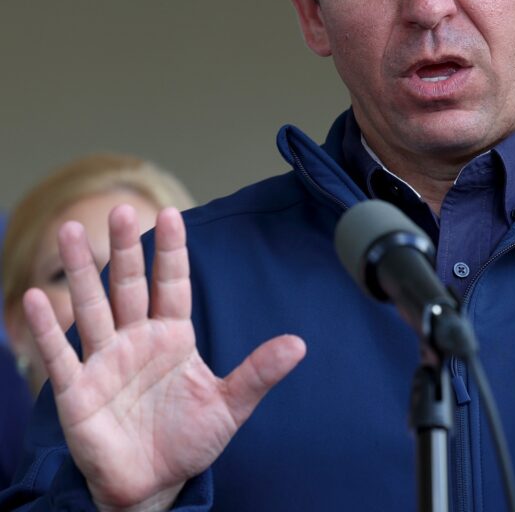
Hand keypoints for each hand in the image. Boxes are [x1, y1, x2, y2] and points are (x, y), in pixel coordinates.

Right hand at [21, 205, 306, 511]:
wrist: (154, 485)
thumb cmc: (189, 440)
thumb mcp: (229, 405)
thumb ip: (258, 372)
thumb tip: (300, 344)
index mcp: (173, 337)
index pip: (173, 284)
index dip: (172, 251)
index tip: (172, 214)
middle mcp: (136, 340)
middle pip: (129, 285)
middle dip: (126, 248)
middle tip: (120, 209)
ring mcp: (105, 362)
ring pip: (91, 307)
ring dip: (81, 271)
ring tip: (71, 231)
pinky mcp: (78, 391)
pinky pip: (60, 355)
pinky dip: (48, 328)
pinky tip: (35, 296)